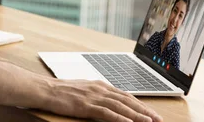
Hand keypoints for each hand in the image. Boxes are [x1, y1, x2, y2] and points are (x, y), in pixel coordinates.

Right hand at [47, 80, 162, 121]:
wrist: (45, 89)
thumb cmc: (61, 91)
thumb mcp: (83, 89)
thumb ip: (97, 94)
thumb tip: (109, 102)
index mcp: (100, 85)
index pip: (125, 95)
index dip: (140, 104)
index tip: (152, 112)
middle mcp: (100, 89)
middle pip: (127, 100)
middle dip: (144, 110)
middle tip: (158, 119)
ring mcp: (93, 97)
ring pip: (120, 107)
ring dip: (137, 115)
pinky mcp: (86, 106)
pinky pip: (107, 113)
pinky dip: (120, 119)